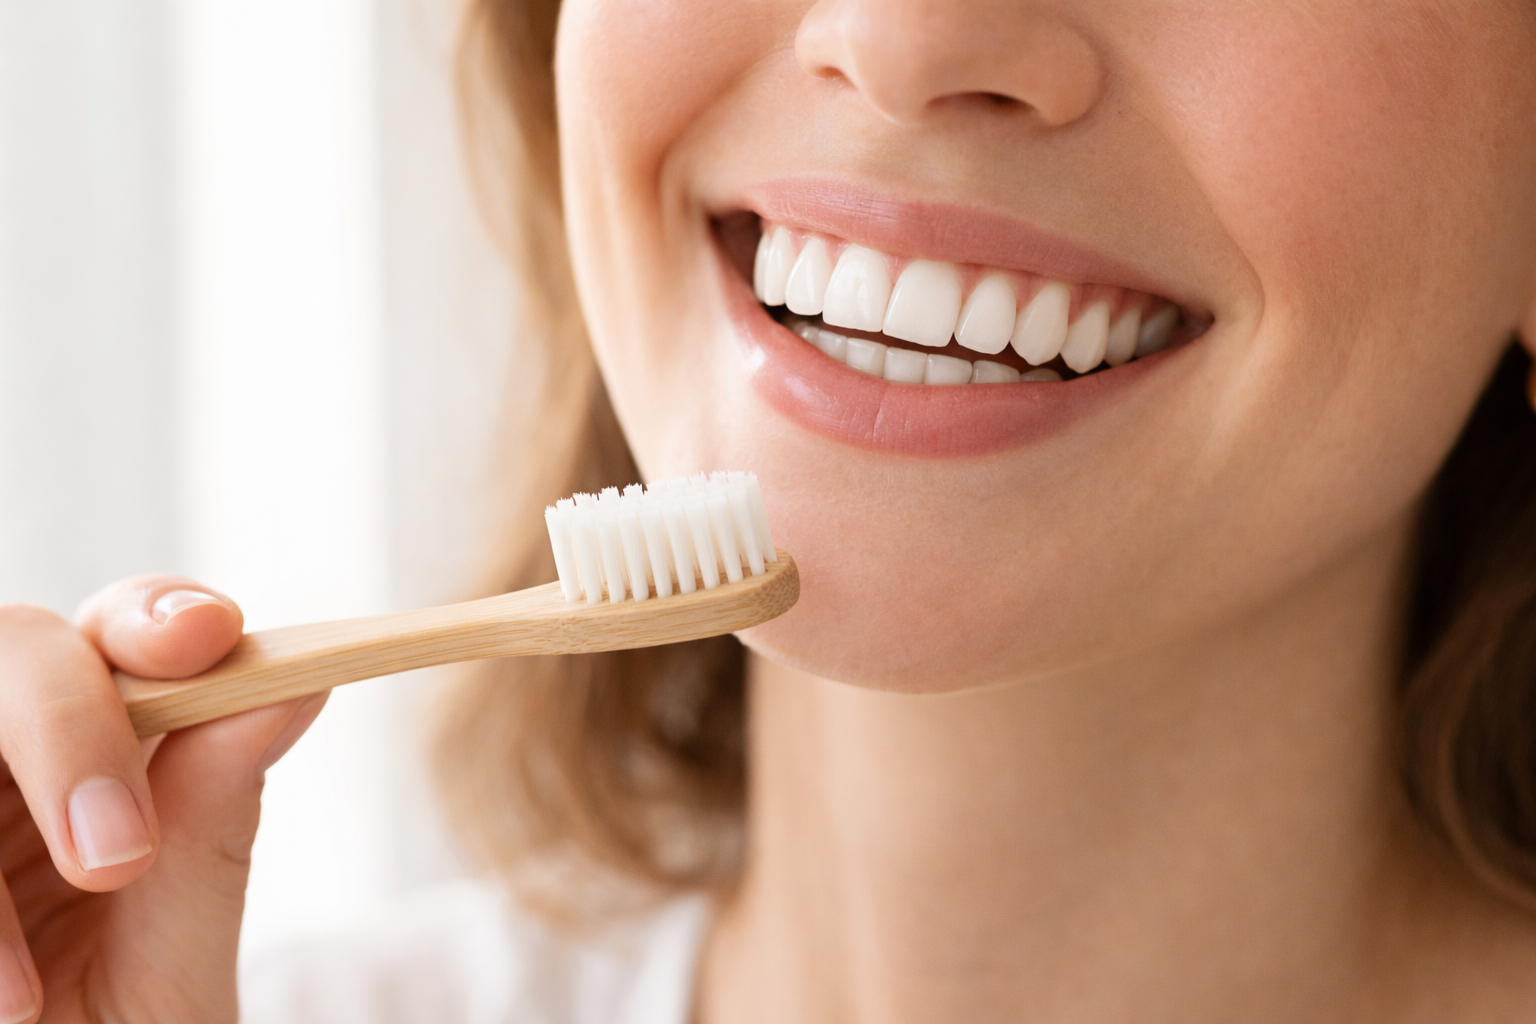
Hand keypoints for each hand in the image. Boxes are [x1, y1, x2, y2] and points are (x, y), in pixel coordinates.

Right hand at [0, 577, 325, 1022]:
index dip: (158, 612)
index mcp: (103, 764)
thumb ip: (213, 831)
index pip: (128, 635)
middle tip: (116, 858)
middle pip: (13, 645)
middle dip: (65, 725)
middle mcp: (3, 768)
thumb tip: (299, 680)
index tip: (206, 637)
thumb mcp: (166, 974)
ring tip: (19, 1000)